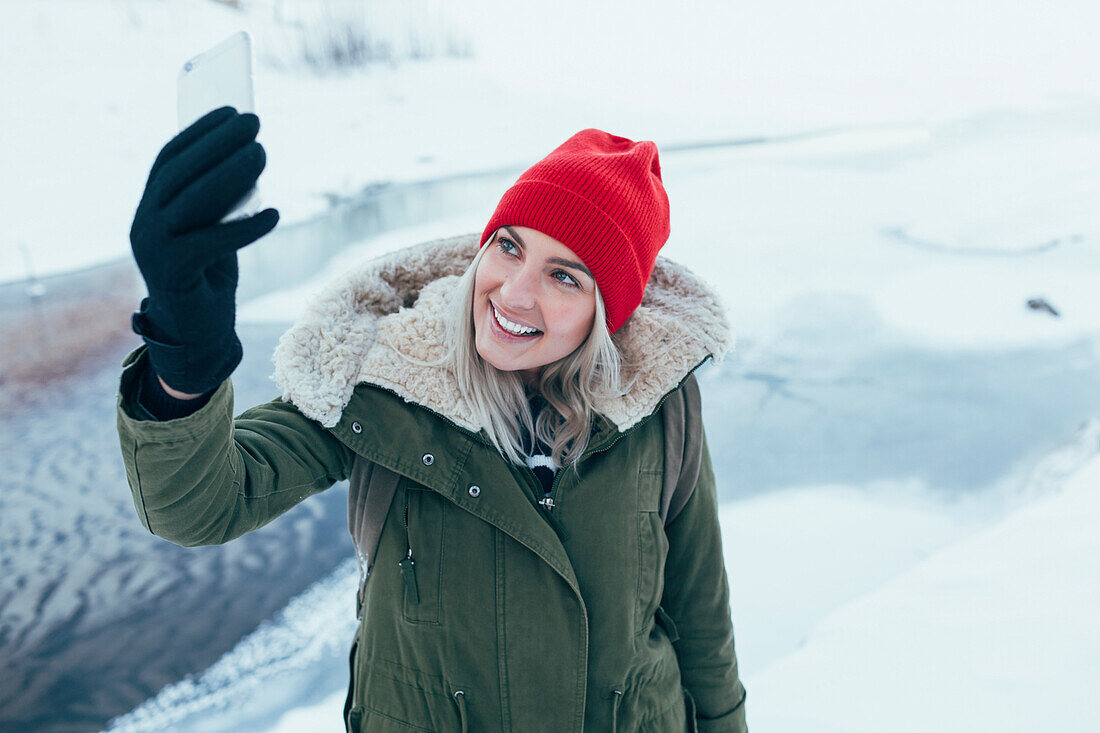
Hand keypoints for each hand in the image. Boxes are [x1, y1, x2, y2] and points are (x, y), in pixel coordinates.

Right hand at [129, 106, 278, 393]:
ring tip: (263, 153)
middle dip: (219, 143)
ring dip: (233, 173)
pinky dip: (246, 226)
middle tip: (255, 122)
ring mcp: (153, 248)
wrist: (195, 336)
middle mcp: (143, 224)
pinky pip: (214, 241)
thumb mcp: (213, 230)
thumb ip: (220, 200)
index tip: (231, 109)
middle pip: (182, 173)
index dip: (200, 131)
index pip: (170, 158)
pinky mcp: (172, 273)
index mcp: (149, 208)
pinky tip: (274, 214)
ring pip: (194, 201)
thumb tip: (248, 160)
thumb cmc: (208, 277)